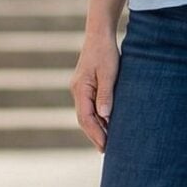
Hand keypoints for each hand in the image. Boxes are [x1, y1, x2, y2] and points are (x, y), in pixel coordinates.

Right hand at [70, 27, 120, 151]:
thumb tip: (105, 117)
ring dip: (96, 129)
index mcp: (80, 89)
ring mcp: (80, 89)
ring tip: (107, 143)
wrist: (99, 34)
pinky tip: (106, 125)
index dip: (96, 134)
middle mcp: (77, 91)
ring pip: (86, 115)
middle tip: (106, 151)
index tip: (105, 147)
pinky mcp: (86, 86)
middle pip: (84, 120)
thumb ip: (106, 95)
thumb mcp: (109, 74)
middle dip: (95, 136)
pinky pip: (90, 107)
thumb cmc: (105, 52)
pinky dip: (97, 118)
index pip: (86, 118)